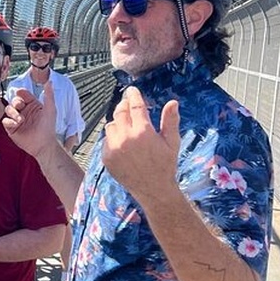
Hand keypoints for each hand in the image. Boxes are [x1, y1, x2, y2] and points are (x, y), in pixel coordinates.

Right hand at [3, 81, 55, 157]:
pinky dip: (9, 121)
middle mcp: (24, 111)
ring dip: (12, 113)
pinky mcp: (11, 129)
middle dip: (16, 103)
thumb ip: (49, 94)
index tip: (20, 93)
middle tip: (20, 107)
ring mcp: (17, 120)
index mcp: (32, 105)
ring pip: (8, 109)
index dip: (21, 93)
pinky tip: (16, 124)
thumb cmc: (48, 127)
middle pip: (14, 101)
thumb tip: (49, 81)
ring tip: (20, 120)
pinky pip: (5, 121)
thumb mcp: (50, 109)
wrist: (43, 144)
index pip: (23, 95)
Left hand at [103, 87, 180, 204]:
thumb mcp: (172, 142)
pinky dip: (113, 137)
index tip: (132, 90)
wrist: (153, 190)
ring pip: (111, 125)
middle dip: (124, 105)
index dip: (133, 96)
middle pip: (120, 112)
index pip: (135, 106)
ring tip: (127, 125)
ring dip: (118, 122)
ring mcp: (114, 148)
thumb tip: (173, 102)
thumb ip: (170, 121)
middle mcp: (125, 138)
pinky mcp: (107, 157)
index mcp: (143, 132)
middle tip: (128, 104)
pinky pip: (106, 140)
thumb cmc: (165, 165)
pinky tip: (122, 142)